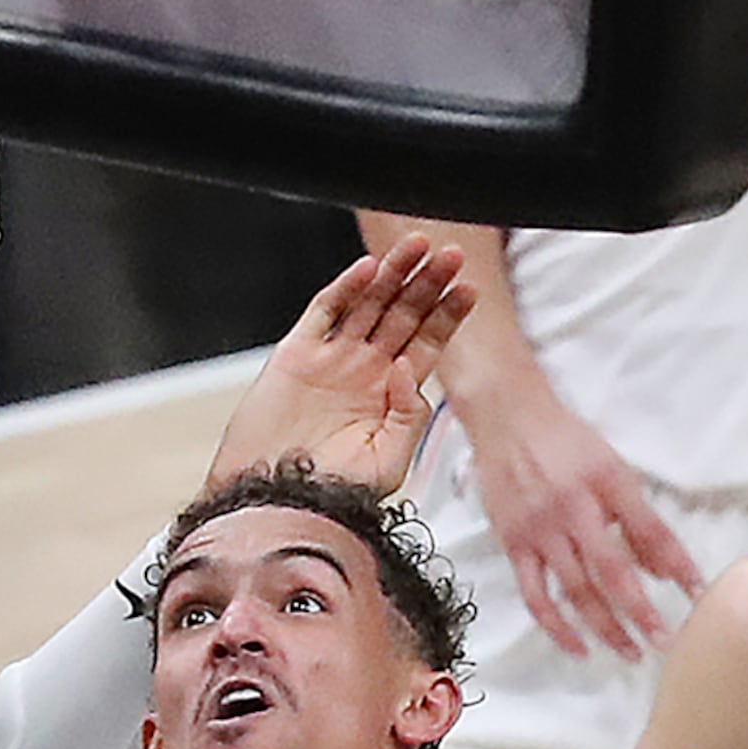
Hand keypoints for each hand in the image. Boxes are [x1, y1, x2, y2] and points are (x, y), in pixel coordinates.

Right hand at [210, 236, 475, 494]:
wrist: (278, 503)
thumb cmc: (331, 494)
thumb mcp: (389, 461)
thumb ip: (410, 416)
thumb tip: (410, 368)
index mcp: (390, 394)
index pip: (427, 342)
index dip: (448, 315)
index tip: (469, 288)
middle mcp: (364, 370)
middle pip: (403, 314)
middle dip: (428, 283)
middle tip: (451, 254)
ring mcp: (331, 359)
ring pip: (369, 304)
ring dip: (394, 273)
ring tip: (419, 245)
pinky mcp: (296, 355)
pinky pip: (323, 312)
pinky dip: (344, 289)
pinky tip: (369, 270)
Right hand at [458, 370, 702, 659]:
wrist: (507, 418)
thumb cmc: (568, 443)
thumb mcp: (612, 467)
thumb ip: (638, 518)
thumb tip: (665, 571)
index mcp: (606, 482)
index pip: (650, 530)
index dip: (677, 563)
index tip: (699, 594)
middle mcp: (573, 508)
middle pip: (612, 570)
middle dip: (641, 610)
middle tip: (665, 642)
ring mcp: (540, 530)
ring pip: (576, 590)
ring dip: (605, 627)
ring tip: (631, 652)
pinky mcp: (513, 545)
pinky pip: (536, 595)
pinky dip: (557, 627)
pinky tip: (579, 648)